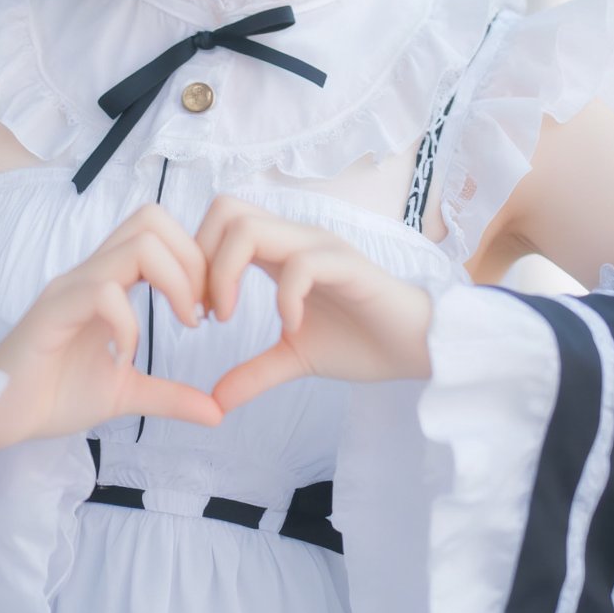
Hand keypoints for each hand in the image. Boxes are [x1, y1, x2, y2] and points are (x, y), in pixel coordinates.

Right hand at [0, 204, 222, 449]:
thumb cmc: (54, 395)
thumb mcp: (126, 393)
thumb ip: (171, 396)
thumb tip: (218, 413)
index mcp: (109, 280)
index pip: (158, 230)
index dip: (195, 259)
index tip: (206, 309)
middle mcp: (90, 272)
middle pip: (152, 219)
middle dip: (193, 260)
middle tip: (200, 312)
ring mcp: (71, 288)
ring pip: (136, 245)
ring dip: (174, 282)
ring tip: (182, 324)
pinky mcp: (52, 312)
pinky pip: (103, 293)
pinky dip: (129, 324)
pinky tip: (125, 357)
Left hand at [195, 196, 434, 412]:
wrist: (417, 348)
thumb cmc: (361, 341)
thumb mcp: (295, 359)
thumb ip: (255, 372)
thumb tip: (214, 401)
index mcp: (280, 253)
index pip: (221, 222)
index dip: (196, 262)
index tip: (198, 313)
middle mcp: (296, 239)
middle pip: (226, 210)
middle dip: (201, 260)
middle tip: (206, 311)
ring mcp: (321, 248)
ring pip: (251, 228)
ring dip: (227, 273)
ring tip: (229, 318)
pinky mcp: (348, 266)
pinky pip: (301, 264)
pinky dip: (283, 296)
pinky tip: (289, 327)